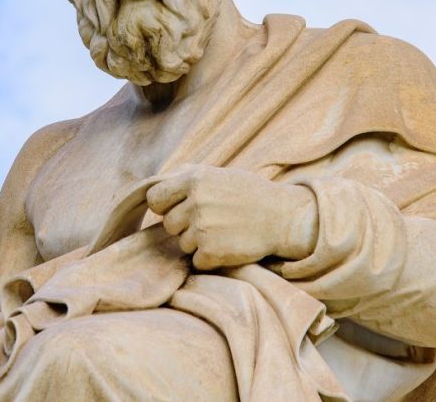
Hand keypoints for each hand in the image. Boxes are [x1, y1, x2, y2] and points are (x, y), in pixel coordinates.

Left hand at [146, 164, 317, 269]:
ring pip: (183, 244)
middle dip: (185, 225)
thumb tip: (154, 184)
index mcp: (194, 180)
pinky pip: (196, 261)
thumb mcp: (217, 174)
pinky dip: (210, 258)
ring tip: (222, 231)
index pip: (155, 198)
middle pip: (169, 224)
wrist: (281, 217)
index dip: (165, 206)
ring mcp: (202, 229)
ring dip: (198, 242)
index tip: (179, 208)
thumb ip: (186, 177)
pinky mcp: (211, 252)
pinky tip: (227, 245)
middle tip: (210, 220)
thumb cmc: (248, 193)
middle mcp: (195, 203)